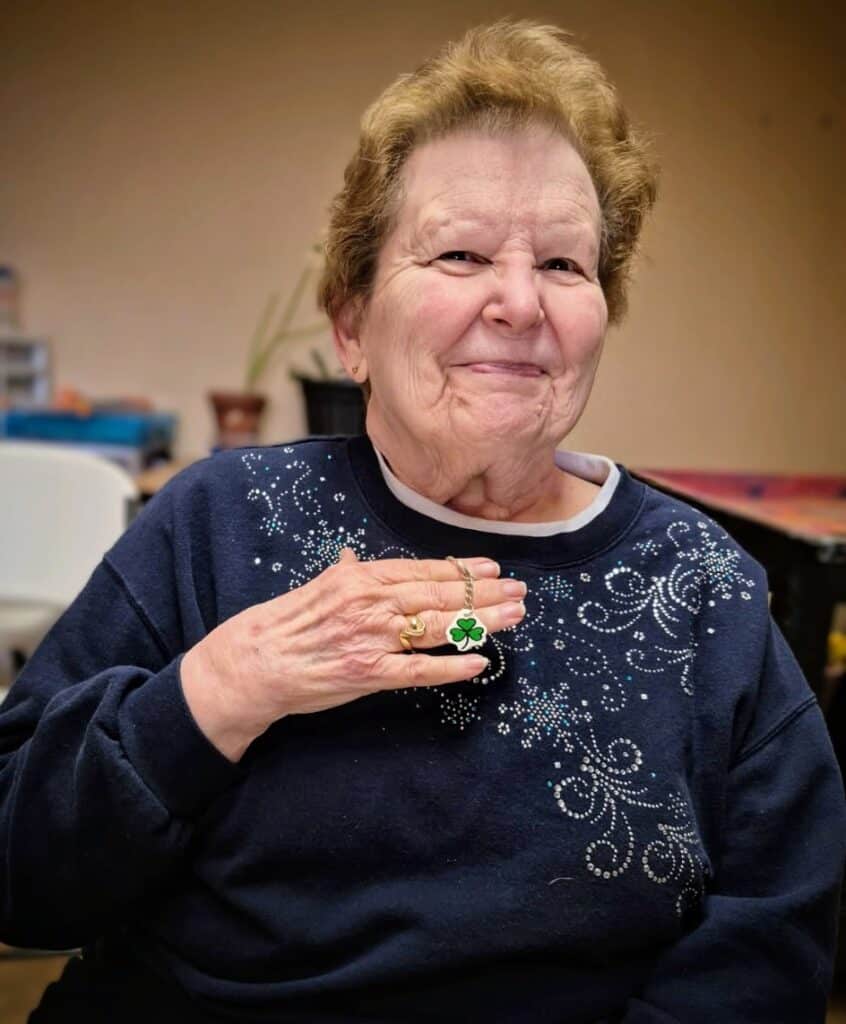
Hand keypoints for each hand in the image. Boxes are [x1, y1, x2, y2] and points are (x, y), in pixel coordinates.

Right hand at [180, 549, 526, 760]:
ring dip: (482, 622)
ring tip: (514, 618)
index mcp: (362, 576)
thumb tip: (354, 555)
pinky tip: (479, 663)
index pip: (424, 571)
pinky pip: (418, 671)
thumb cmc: (287, 622)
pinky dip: (451, 667)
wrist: (255, 660)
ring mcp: (372, 637)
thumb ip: (346, 571)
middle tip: (520, 592)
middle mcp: (372, 601)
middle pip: (441, 596)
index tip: (494, 569)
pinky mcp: (368, 673)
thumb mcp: (319, 585)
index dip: (464, 571)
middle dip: (486, 594)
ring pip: (438, 627)